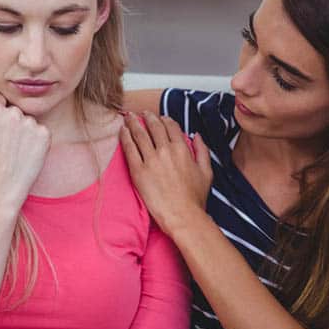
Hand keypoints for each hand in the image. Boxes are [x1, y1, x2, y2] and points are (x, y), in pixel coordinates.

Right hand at [0, 93, 50, 206]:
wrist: (0, 188)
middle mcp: (13, 113)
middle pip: (14, 110)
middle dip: (10, 123)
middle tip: (3, 146)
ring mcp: (30, 123)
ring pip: (28, 121)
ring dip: (24, 132)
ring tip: (14, 152)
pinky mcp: (44, 135)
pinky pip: (41, 131)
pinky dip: (36, 141)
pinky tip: (26, 154)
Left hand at [120, 112, 212, 236]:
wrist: (182, 216)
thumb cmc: (195, 198)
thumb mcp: (206, 172)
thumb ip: (202, 151)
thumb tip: (196, 136)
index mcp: (182, 149)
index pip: (171, 127)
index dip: (164, 119)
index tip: (159, 118)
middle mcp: (165, 151)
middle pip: (154, 127)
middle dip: (147, 117)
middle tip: (141, 113)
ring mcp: (151, 160)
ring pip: (140, 134)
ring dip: (133, 123)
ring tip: (128, 117)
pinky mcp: (138, 171)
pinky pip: (129, 149)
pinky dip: (125, 137)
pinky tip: (122, 130)